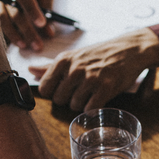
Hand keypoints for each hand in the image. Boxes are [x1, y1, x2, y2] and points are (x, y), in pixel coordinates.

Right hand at [0, 0, 54, 50]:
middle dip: (27, 30)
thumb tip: (49, 33)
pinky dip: (7, 34)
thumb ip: (46, 10)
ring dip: (14, 35)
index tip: (41, 24)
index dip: (32, 10)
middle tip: (38, 45)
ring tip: (25, 46)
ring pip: (1, 18)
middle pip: (14, 11)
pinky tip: (16, 42)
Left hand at [37, 29, 158, 110]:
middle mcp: (74, 69)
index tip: (66, 88)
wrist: (129, 49)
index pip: (45, 89)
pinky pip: (90, 109)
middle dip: (69, 99)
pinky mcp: (105, 88)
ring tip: (92, 92)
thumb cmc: (99, 54)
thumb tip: (30, 70)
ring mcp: (90, 78)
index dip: (54, 92)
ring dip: (82, 104)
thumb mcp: (73, 57)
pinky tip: (99, 98)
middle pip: (59, 100)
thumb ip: (50, 66)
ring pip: (74, 106)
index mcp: (63, 61)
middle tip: (82, 90)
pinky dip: (93, 108)